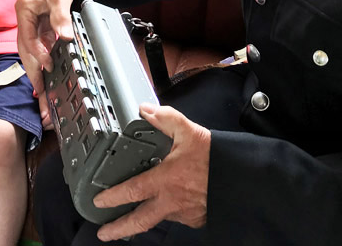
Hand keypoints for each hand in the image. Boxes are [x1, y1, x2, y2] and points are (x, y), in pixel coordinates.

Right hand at [15, 0, 77, 121]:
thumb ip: (60, 17)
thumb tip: (65, 36)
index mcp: (24, 11)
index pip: (27, 38)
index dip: (36, 54)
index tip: (48, 66)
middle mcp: (25, 19)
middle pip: (25, 49)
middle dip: (32, 70)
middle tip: (40, 90)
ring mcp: (32, 23)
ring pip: (31, 50)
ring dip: (37, 67)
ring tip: (43, 88)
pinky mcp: (40, 25)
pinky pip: (40, 45)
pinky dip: (43, 58)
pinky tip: (50, 70)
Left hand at [93, 103, 210, 241]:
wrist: (243, 178)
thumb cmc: (217, 158)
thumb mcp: (189, 131)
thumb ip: (165, 118)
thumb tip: (145, 110)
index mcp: (165, 180)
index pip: (132, 191)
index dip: (112, 197)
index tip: (99, 201)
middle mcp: (172, 201)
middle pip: (139, 221)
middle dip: (119, 229)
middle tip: (104, 233)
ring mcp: (183, 213)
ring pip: (158, 219)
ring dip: (145, 218)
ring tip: (133, 216)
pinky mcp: (195, 219)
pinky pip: (177, 217)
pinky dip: (168, 212)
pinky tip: (165, 206)